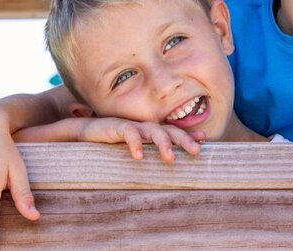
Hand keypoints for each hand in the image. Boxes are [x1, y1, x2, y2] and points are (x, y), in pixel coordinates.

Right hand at [76, 117, 203, 161]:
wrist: (88, 132)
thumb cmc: (114, 144)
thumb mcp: (136, 150)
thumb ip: (150, 155)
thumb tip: (169, 165)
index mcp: (152, 133)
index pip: (175, 132)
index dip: (189, 135)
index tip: (204, 140)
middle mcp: (146, 127)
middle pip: (170, 131)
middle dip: (184, 140)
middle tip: (196, 151)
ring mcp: (134, 126)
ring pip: (154, 131)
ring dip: (163, 143)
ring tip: (170, 159)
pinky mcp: (118, 127)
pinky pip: (130, 134)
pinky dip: (135, 144)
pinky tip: (138, 156)